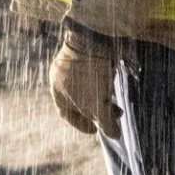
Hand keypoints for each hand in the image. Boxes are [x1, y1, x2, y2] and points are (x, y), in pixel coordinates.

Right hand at [48, 20, 130, 138]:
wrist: (95, 38)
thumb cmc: (91, 75)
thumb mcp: (98, 103)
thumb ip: (106, 122)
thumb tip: (114, 135)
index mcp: (57, 89)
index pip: (66, 113)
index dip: (81, 124)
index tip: (96, 130)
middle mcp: (62, 77)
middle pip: (79, 101)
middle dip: (97, 112)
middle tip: (112, 118)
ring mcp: (74, 65)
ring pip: (88, 88)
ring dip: (103, 100)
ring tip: (118, 107)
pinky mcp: (87, 56)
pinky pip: (94, 76)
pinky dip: (103, 85)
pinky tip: (114, 88)